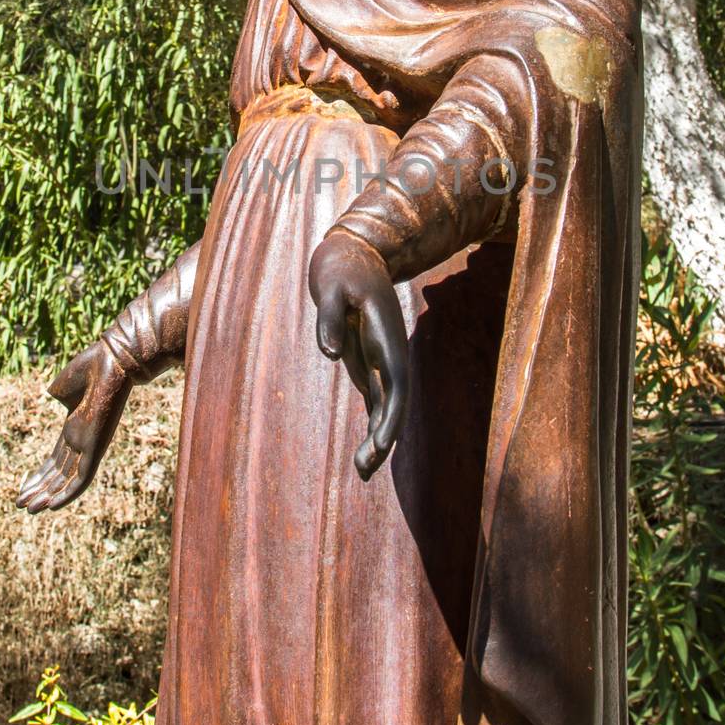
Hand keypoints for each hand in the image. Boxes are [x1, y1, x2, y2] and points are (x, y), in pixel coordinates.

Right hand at [16, 339, 132, 512]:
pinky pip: (83, 478)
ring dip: (48, 496)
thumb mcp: (64, 389)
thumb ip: (56, 398)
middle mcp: (82, 439)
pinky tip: (51, 506)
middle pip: (58, 473)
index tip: (22, 489)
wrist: (110, 360)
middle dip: (39, 489)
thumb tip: (50, 398)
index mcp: (73, 428)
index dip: (38, 476)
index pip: (54, 460)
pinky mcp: (97, 447)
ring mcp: (89, 445)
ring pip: (68, 480)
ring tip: (29, 510)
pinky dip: (68, 493)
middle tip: (20, 505)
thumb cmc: (89, 369)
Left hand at [308, 228, 408, 479]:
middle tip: (365, 470)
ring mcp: (381, 359)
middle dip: (384, 437)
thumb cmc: (340, 267)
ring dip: (379, 439)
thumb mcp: (330, 286)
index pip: (396, 383)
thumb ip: (330, 318)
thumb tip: (329, 353)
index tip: (381, 444)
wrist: (354, 253)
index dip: (391, 416)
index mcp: (385, 335)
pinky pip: (374, 400)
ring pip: (386, 406)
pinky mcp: (369, 362)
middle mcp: (390, 352)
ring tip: (363, 472)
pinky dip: (372, 425)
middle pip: (395, 402)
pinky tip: (363, 454)